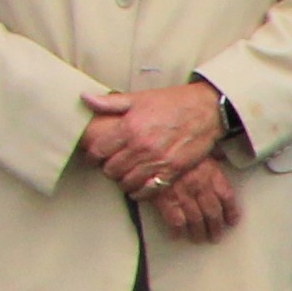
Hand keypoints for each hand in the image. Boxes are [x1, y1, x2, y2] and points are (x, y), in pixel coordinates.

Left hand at [79, 83, 224, 193]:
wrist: (206, 110)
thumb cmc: (172, 102)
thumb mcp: (139, 98)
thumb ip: (111, 103)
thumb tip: (85, 99)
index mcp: (129, 127)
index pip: (99, 151)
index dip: (93, 156)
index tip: (95, 157)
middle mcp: (141, 146)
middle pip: (111, 169)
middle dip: (108, 169)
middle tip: (111, 167)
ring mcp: (157, 160)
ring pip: (128, 181)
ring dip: (123, 181)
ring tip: (125, 176)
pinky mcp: (172, 170)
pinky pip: (149, 189)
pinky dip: (140, 192)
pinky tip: (139, 187)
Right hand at [143, 157, 239, 243]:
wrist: (154, 148)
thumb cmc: (176, 146)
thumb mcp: (199, 148)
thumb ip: (212, 155)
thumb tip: (221, 157)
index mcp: (211, 173)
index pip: (227, 197)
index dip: (231, 211)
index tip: (231, 220)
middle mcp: (201, 186)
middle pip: (213, 213)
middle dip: (215, 228)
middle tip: (215, 236)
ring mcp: (184, 195)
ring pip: (197, 220)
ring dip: (199, 233)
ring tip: (199, 239)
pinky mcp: (166, 201)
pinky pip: (176, 221)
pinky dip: (178, 231)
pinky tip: (178, 235)